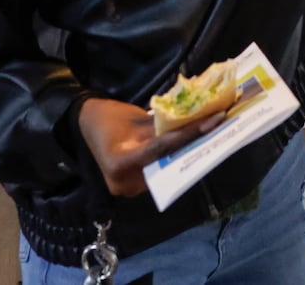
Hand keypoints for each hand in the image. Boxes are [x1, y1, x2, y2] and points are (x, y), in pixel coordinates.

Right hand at [76, 96, 225, 198]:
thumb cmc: (107, 115)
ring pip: (166, 168)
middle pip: (168, 162)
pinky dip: (174, 156)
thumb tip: (197, 117)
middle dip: (194, 145)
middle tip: (219, 127)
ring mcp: (129, 188)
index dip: (189, 133)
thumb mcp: (135, 117)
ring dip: (188, 151)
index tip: (214, 120)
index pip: (162, 148)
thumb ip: (162, 125)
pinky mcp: (133, 184)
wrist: (84, 123)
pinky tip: (193, 142)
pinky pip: (159, 168)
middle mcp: (125, 183)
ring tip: (212, 133)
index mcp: (120, 163)